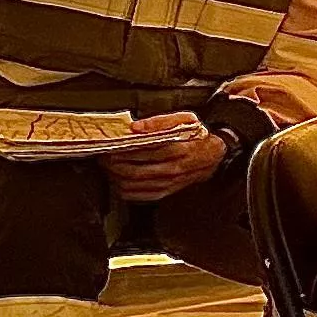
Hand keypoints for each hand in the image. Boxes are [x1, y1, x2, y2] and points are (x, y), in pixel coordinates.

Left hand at [111, 117, 225, 201]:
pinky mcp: (166, 191)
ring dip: (115, 178)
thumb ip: (160, 121)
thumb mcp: (184, 119)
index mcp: (177, 150)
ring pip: (133, 185)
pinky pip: (140, 196)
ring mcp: (169, 183)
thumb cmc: (196, 136)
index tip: (110, 147)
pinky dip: (125, 190)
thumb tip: (135, 127)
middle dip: (113, 166)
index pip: (141, 153)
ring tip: (109, 168)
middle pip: (133, 172)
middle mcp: (173, 169)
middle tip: (103, 158)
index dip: (121, 151)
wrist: (213, 156)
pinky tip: (119, 181)